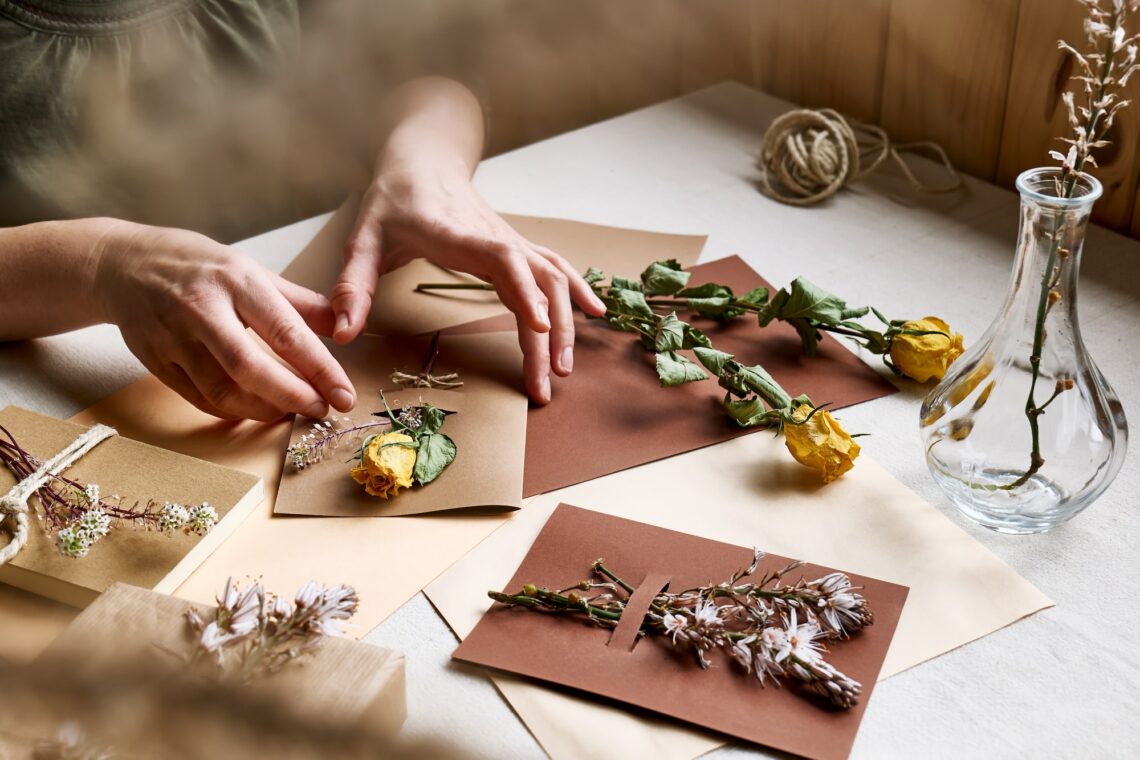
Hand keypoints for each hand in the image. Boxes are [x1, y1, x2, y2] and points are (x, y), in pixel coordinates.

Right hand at [93, 222, 355, 420]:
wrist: (121, 264)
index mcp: (237, 281)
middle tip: (320, 410)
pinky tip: (253, 410)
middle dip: (292, 397)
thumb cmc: (198, 266)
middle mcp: (203, 309)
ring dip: (262, 410)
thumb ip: (299, 302)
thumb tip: (344, 328)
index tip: (344, 394)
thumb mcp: (252, 270)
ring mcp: (173, 337)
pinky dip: (230, 412)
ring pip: (222, 391)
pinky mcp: (154, 360)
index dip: (320, 369)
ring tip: (290, 411)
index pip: (287, 332)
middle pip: (250, 368)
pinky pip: (198, 399)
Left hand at [331, 164, 606, 403]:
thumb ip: (352, 284)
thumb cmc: (393, 200)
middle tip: (547, 382)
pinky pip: (555, 269)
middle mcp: (495, 238)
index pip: (503, 260)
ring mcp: (511, 243)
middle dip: (550, 332)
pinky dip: (577, 291)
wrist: (422, 161)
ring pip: (552, 279)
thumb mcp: (363, 238)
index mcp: (459, 235)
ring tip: (564, 369)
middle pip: (538, 280)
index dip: (525, 291)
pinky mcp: (516, 249)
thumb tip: (341, 332)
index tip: (541, 328)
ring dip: (566, 322)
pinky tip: (595, 314)